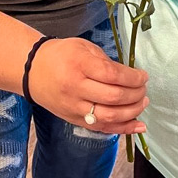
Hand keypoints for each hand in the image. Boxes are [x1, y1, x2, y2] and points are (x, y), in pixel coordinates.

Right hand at [27, 36, 148, 134]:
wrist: (33, 71)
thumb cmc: (61, 55)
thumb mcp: (84, 48)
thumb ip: (106, 62)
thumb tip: (130, 77)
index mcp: (79, 65)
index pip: (112, 75)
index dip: (133, 78)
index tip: (143, 76)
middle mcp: (76, 88)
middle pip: (113, 97)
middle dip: (136, 95)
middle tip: (144, 89)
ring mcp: (74, 107)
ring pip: (109, 117)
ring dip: (132, 112)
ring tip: (143, 103)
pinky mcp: (74, 120)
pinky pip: (102, 128)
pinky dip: (123, 129)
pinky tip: (138, 126)